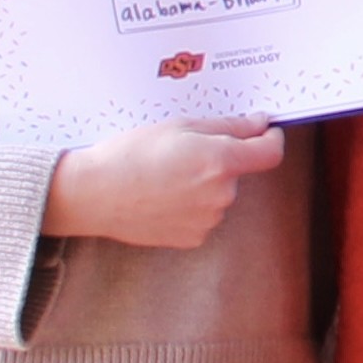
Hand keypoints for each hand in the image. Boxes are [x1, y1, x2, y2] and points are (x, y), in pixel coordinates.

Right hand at [46, 116, 284, 248]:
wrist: (92, 194)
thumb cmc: (130, 154)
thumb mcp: (179, 126)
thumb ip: (228, 127)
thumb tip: (260, 125)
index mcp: (221, 162)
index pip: (270, 153)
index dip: (270, 139)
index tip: (263, 132)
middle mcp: (221, 195)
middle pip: (237, 172)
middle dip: (219, 160)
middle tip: (180, 152)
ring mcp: (208, 220)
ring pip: (218, 194)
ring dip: (202, 184)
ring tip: (163, 176)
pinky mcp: (192, 237)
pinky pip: (202, 215)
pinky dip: (189, 205)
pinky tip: (160, 196)